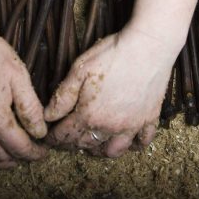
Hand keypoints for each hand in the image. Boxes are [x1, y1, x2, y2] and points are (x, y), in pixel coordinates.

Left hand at [43, 25, 179, 156]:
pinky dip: (134, 146)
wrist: (148, 47)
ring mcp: (132, 125)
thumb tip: (48, 116)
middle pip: (87, 144)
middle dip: (73, 144)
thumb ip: (63, 96)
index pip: (66, 135)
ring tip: (94, 144)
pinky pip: (142, 142)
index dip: (54, 138)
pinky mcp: (149, 119)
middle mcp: (110, 126)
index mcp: (89, 115)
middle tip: (66, 140)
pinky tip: (128, 140)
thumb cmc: (112, 55)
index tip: (48, 139)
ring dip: (101, 150)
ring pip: (114, 151)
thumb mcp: (79, 70)